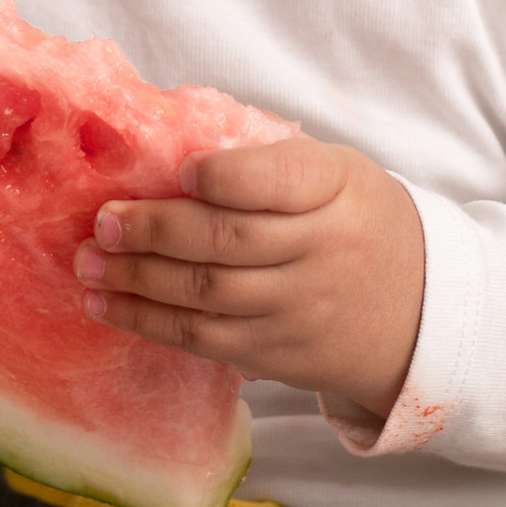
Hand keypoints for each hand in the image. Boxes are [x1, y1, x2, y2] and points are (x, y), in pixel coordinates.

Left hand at [71, 135, 422, 420]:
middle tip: (102, 221)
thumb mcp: (339, 173)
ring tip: (87, 264)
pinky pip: (203, 339)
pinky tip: (107, 304)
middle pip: (228, 242)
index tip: (180, 169)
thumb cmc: (357, 222)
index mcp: (337, 190)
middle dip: (155, 231)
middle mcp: (322, 251)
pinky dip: (149, 322)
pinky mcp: (276, 353)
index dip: (226, 176)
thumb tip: (174, 153)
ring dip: (136, 280)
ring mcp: (298, 309)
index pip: (281, 181)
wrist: (418, 312)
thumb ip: (272, 162)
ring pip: (207, 296)